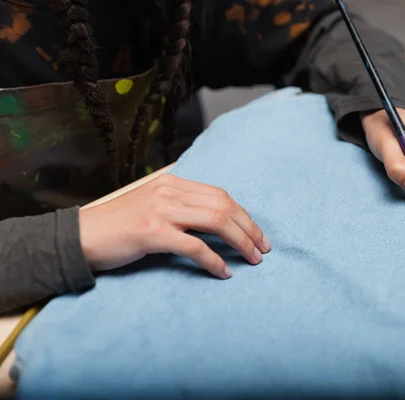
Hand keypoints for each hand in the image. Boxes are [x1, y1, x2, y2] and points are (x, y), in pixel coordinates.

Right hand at [79, 174, 270, 278]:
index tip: (257, 234)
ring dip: (240, 243)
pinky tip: (224, 272)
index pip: (220, 195)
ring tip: (252, 260)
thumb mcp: (153, 206)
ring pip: (216, 222)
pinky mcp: (152, 232)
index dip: (243, 215)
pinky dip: (215, 261)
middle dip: (249, 229)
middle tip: (263, 249)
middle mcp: (169, 192)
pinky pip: (195, 246)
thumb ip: (180, 207)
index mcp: (172, 183)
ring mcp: (161, 210)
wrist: (80, 236)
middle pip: (224, 206)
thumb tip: (218, 223)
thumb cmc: (119, 226)